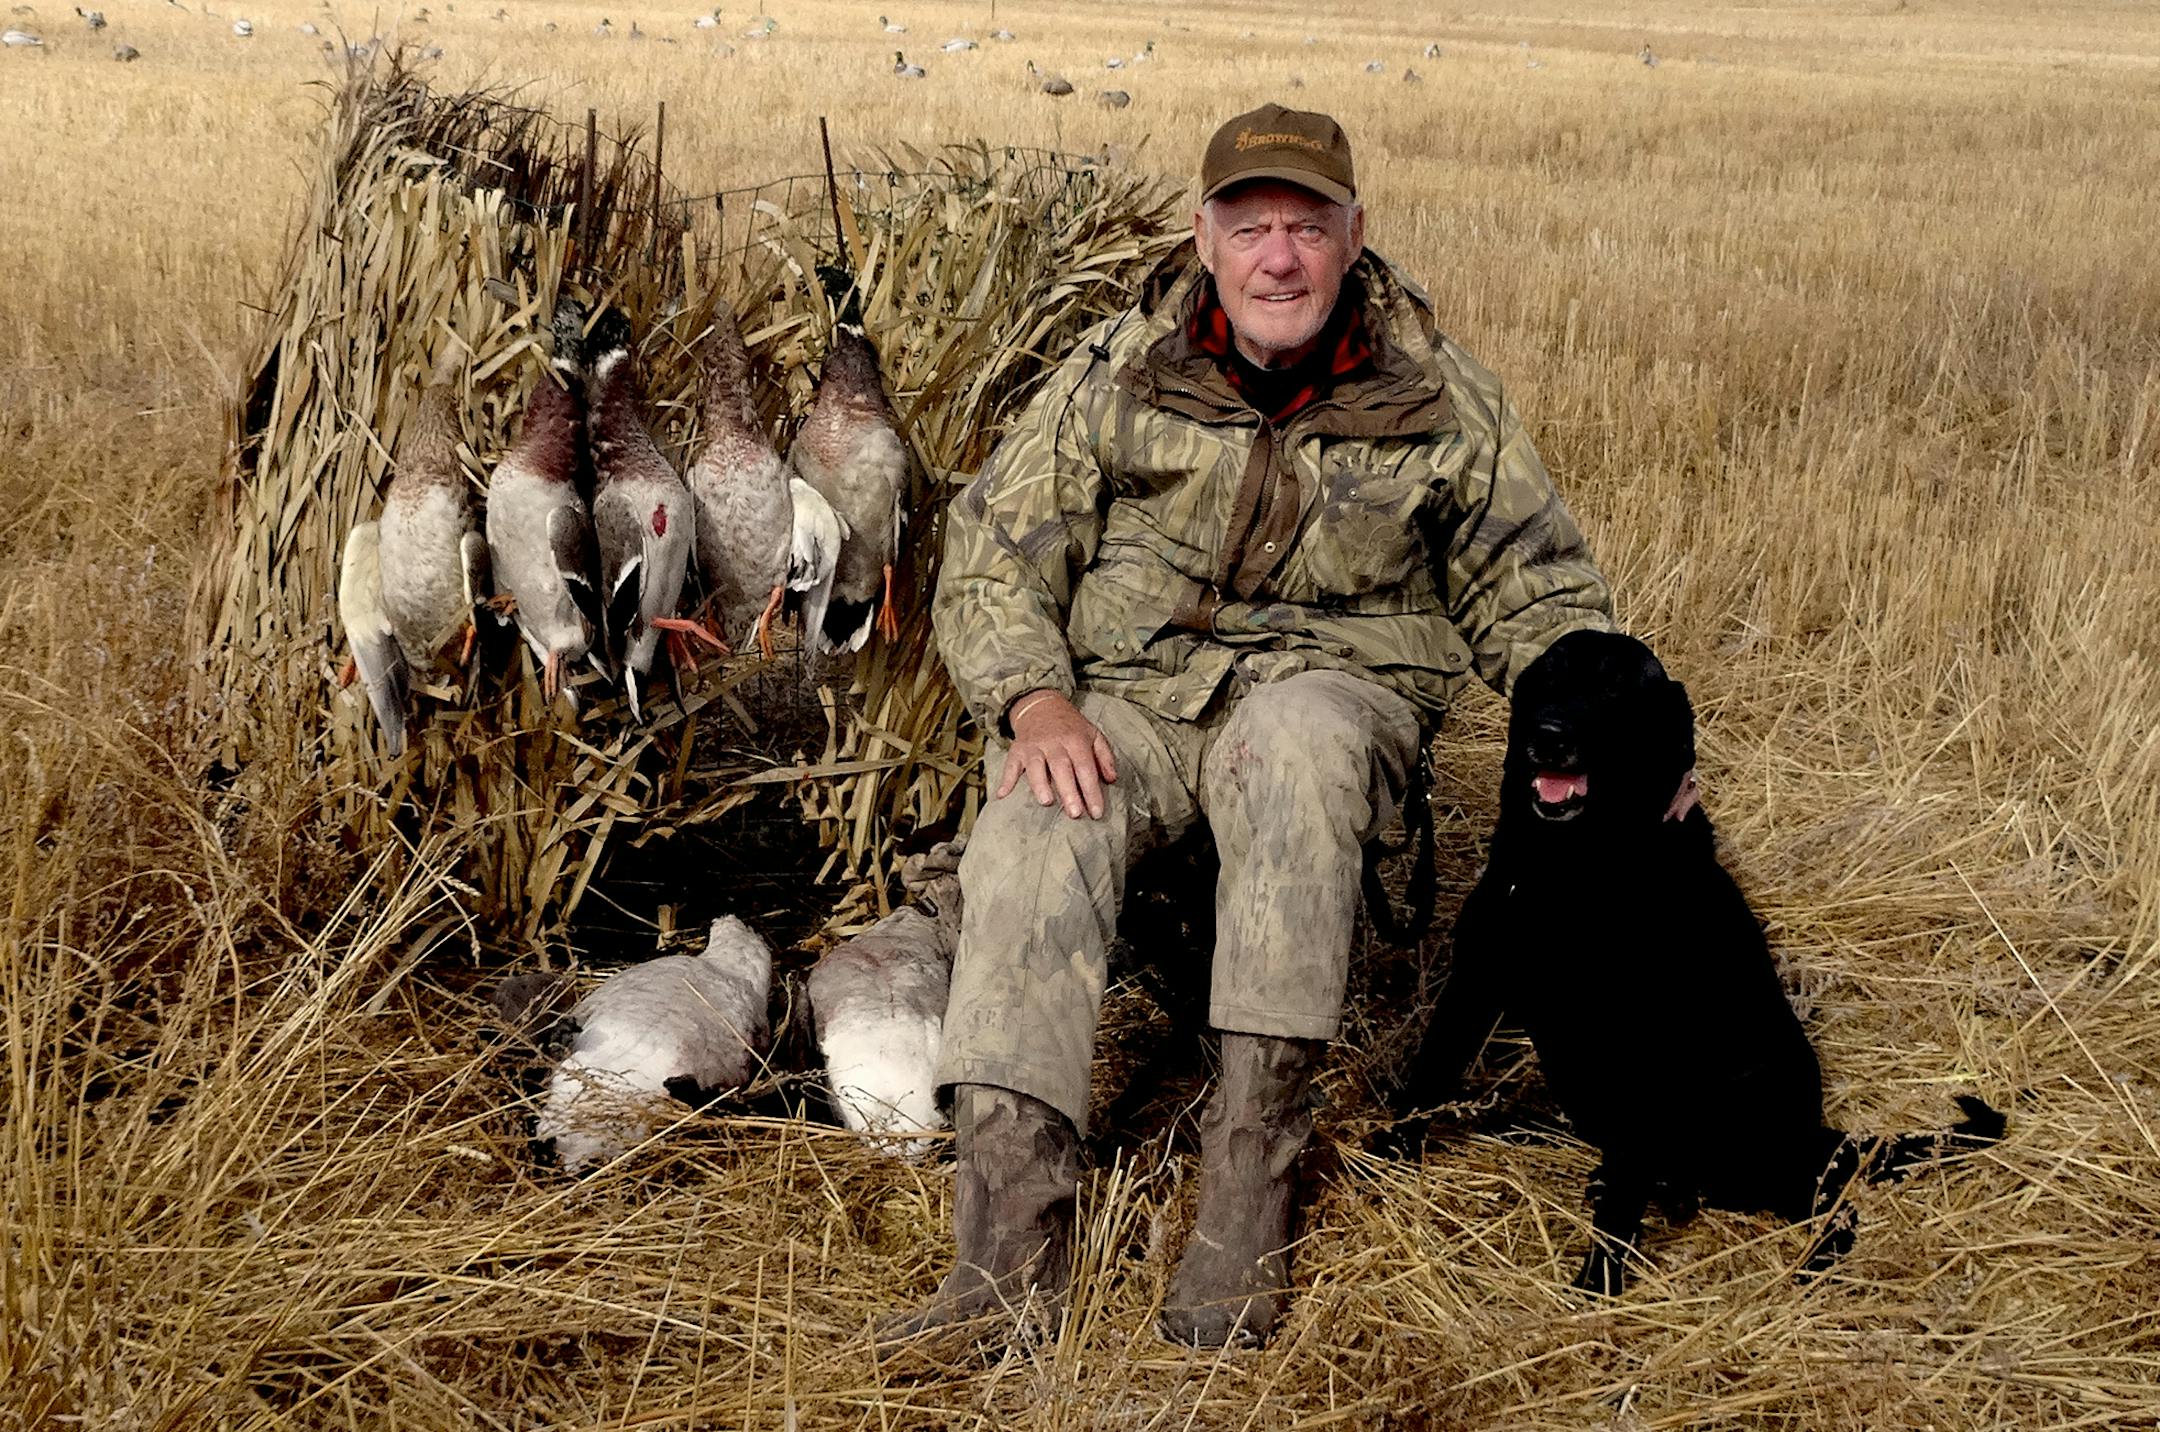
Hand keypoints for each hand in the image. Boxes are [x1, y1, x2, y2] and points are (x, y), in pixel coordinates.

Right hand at [995, 690, 1117, 819]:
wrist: (1042, 706)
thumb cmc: (1071, 727)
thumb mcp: (1093, 735)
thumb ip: (1104, 757)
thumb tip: (1112, 779)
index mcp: (1075, 740)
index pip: (1085, 767)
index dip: (1091, 790)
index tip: (1096, 812)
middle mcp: (1054, 743)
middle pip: (1062, 768)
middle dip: (1069, 791)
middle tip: (1075, 813)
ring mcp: (1034, 746)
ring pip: (1036, 766)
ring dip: (1040, 784)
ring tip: (1046, 802)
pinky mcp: (1017, 750)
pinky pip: (1010, 764)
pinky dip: (1006, 779)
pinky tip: (1003, 795)